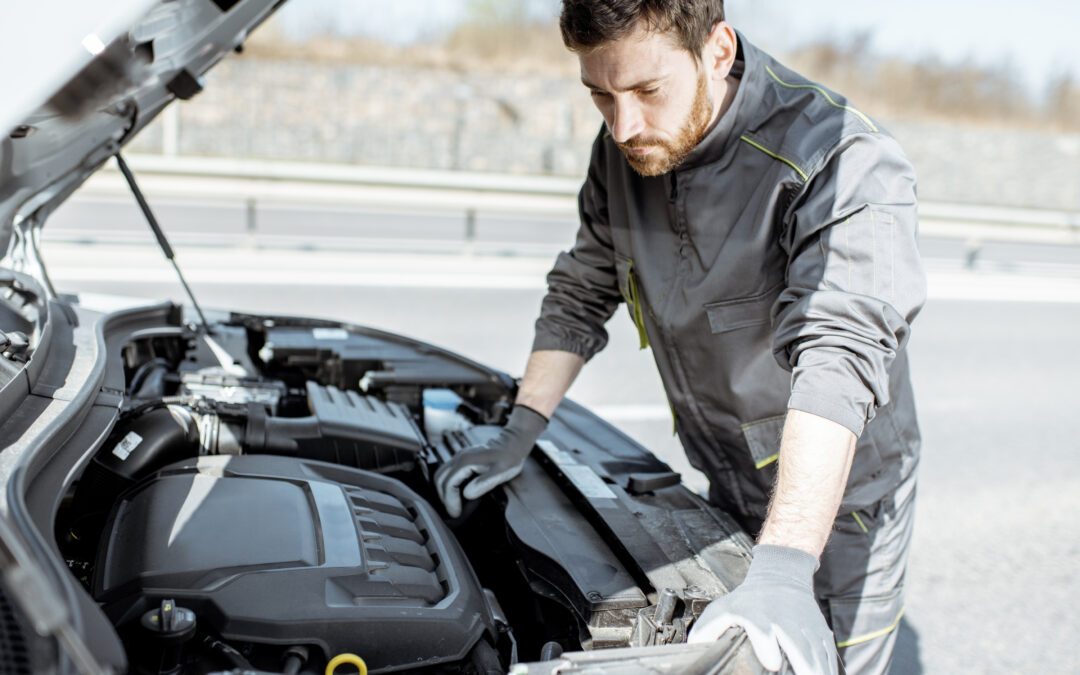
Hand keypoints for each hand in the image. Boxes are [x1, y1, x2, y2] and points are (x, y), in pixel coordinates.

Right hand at [434, 405, 546, 517]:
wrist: (513, 443)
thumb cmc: (509, 457)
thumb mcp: (500, 473)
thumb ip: (484, 483)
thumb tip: (467, 494)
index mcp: (466, 461)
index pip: (448, 484)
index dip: (450, 501)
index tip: (457, 513)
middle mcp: (460, 457)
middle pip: (440, 478)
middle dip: (444, 497)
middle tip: (453, 510)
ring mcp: (460, 456)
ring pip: (442, 474)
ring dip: (444, 490)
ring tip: (454, 504)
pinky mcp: (463, 458)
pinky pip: (449, 471)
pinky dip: (448, 484)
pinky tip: (458, 493)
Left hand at [687, 545, 837, 673]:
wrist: (782, 576)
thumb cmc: (749, 599)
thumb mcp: (723, 609)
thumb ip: (706, 630)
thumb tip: (693, 650)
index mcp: (758, 617)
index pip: (764, 631)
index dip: (767, 646)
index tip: (771, 662)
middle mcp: (784, 623)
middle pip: (798, 648)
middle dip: (803, 668)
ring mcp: (805, 628)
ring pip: (817, 654)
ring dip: (817, 671)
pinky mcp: (820, 633)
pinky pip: (828, 655)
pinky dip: (828, 670)